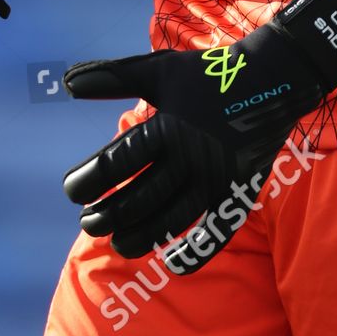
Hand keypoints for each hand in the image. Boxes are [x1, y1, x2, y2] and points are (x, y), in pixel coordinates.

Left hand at [62, 0, 336, 273]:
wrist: (272, 78)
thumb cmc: (207, 74)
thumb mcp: (158, 70)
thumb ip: (112, 78)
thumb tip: (64, 84)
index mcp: (166, 126)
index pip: (117, 162)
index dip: (90, 180)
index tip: (72, 192)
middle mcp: (190, 156)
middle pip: (140, 198)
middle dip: (108, 214)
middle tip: (88, 222)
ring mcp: (216, 178)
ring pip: (172, 221)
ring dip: (140, 238)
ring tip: (118, 244)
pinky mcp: (239, 191)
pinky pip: (218, 232)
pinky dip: (197, 252)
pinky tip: (172, 265)